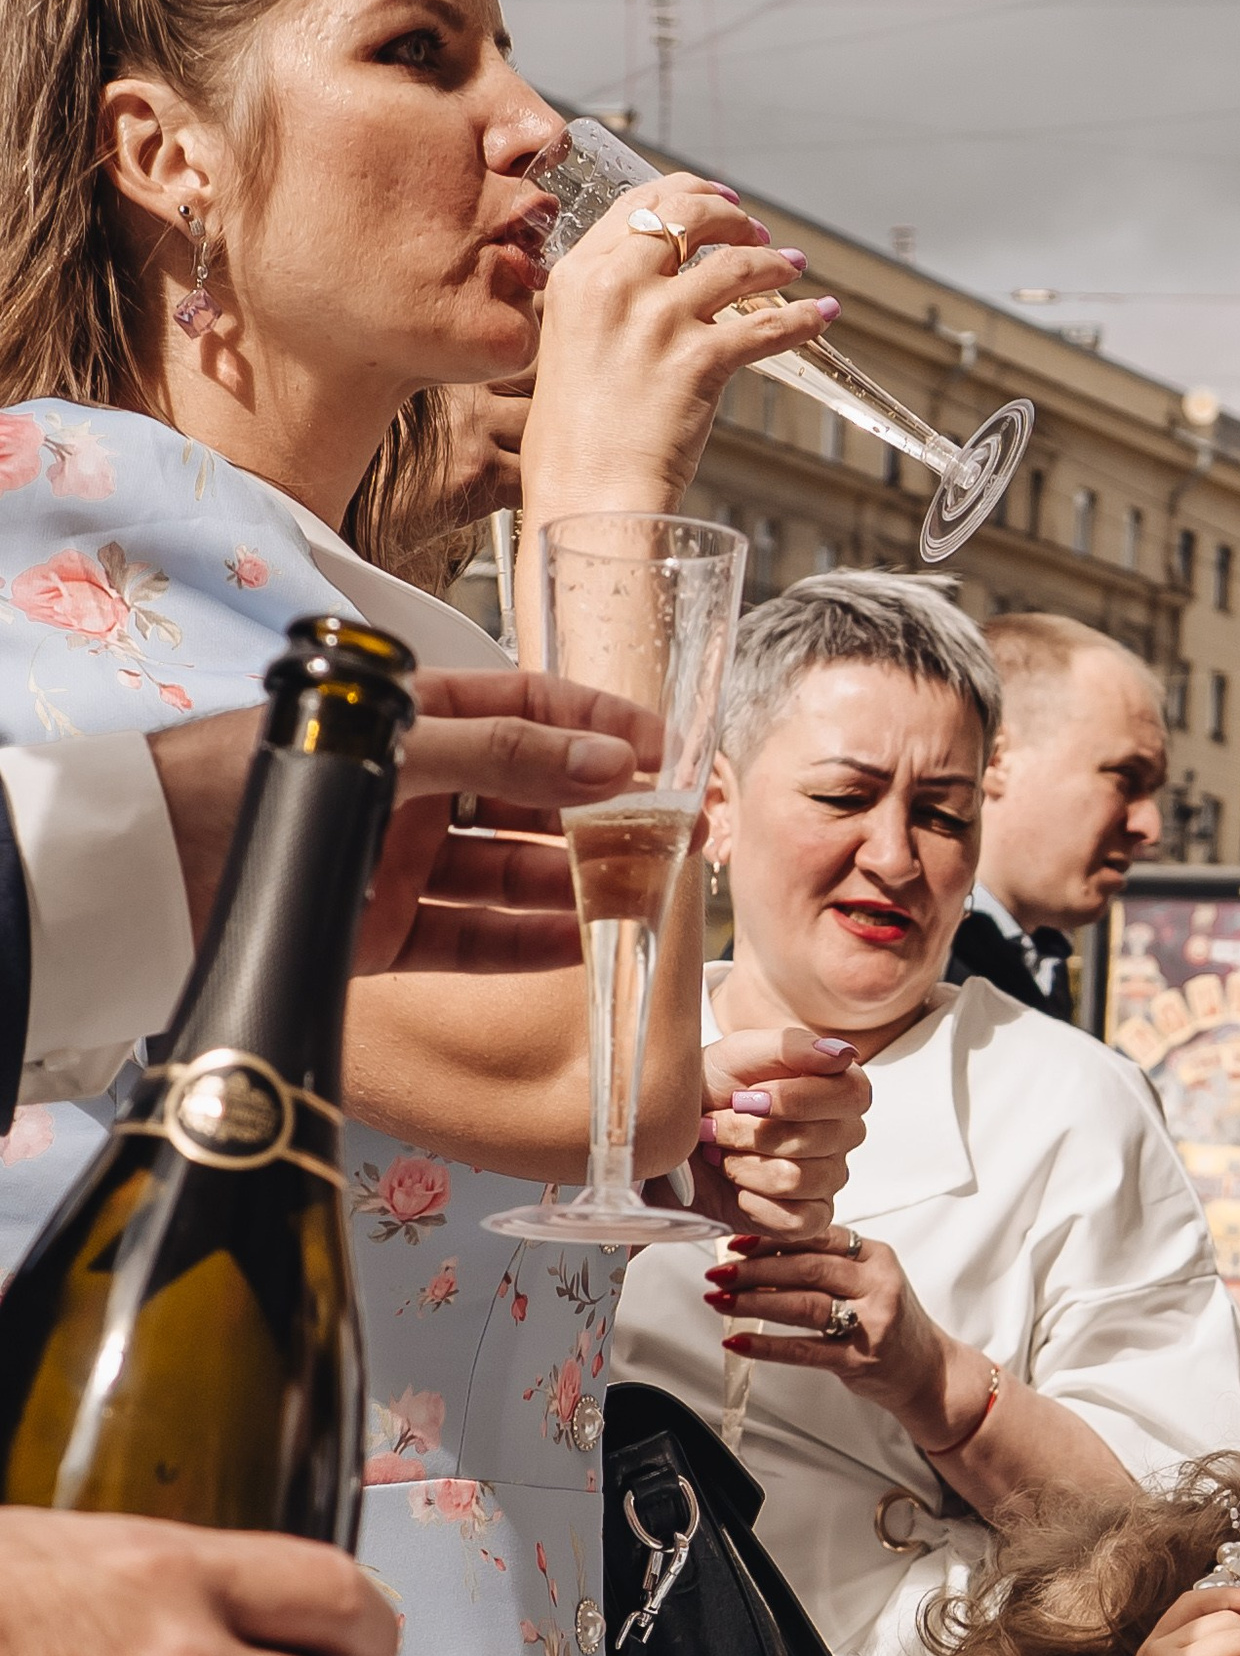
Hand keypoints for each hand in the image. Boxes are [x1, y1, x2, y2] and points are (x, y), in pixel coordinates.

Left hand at [146, 671, 656, 978]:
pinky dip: (527, 944)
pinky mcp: (384, 933)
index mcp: (408, 719)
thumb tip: (610, 761)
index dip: (595, 725)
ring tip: (641, 895)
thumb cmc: (257, 779)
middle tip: (669, 834)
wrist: (153, 871)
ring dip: (574, 884)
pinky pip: (473, 938)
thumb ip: (506, 754)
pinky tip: (580, 944)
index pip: (526, 710)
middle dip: (599, 814)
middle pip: (528, 797)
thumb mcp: (396, 749)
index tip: (662, 746)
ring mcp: (399, 861)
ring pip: (509, 872)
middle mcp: (410, 787)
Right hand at [516, 173, 842, 525]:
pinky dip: (801, 318)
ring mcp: (659, 322)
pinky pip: (765, 326)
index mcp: (578, 278)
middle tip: (757, 230)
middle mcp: (616, 288)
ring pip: (735, 266)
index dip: (686, 193)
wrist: (590, 496)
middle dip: (732, 217)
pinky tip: (821, 314)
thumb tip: (651, 289)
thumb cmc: (577, 443)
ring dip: (773, 262)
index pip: (637, 206)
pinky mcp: (699, 360)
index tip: (714, 200)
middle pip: (688, 219)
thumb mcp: (571, 348)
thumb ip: (604, 308)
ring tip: (792, 266)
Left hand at [690, 1017, 869, 1242]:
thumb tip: (842, 1054)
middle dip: (747, 1131)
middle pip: (812, 1140)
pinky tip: (734, 1185)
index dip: (793, 1099)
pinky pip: (791, 1218)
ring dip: (740, 1165)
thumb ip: (791, 1046)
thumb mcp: (738, 1054)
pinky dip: (749, 1200)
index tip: (745, 1096)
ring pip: (795, 1179)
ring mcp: (828, 1180)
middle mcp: (842, 1135)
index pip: (848, 1096)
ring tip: (720, 1152)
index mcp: (838, 1089)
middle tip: (716, 1123)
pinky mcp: (808, 1219)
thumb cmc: (710, 1089)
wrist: (673, 1134)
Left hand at [704, 1227, 989, 1451]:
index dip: (773, 1239)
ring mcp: (871, 1324)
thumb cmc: (888, 1321)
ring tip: (720, 1301)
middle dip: (755, 1270)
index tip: (736, 1242)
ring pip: (803, 1305)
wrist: (927, 1370)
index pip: (817, 1237)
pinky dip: (767, 1346)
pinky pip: (804, 1350)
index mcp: (876, 1256)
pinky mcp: (860, 1360)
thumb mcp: (868, 1280)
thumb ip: (827, 1263)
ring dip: (754, 1303)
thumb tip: (760, 1255)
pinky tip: (738, 1342)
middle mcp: (877, 1285)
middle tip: (718, 1272)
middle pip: (807, 1269)